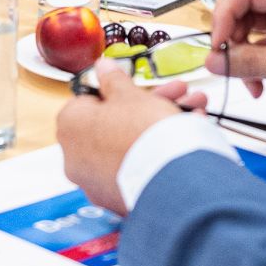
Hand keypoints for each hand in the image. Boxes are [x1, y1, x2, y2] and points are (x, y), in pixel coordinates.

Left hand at [57, 61, 207, 215]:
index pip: (88, 100)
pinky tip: (188, 137)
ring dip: (159, 127)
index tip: (140, 89)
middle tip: (177, 95)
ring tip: (195, 112)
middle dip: (149, 107)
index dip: (118, 93)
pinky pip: (136, 168)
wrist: (168, 178)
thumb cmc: (143, 131)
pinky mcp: (116, 199)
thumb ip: (114, 79)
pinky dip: (156, 154)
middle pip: (113, 123)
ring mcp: (95, 181)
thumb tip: (103, 66)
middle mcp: (74, 157)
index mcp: (69, 125)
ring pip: (129, 145)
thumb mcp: (130, 94)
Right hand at [206, 0, 265, 120]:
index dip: (224, 15)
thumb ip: (249, 63)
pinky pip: (264, 38)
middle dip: (229, 24)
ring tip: (244, 76)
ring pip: (252, 18)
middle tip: (224, 50)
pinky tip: (257, 81)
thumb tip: (214, 60)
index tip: (218, 44)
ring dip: (241, 46)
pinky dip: (254, 57)